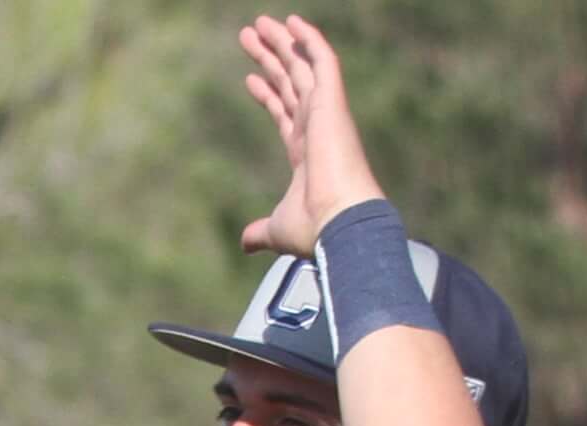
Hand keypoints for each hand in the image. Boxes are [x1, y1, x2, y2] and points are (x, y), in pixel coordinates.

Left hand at [237, 16, 387, 257]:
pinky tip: (292, 21)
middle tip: (250, 36)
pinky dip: (309, 39)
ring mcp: (325, 114)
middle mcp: (317, 129)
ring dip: (281, 43)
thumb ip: (262, 231)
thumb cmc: (314, 230)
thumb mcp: (278, 228)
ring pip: (302, 67)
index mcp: (306, 154)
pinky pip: (323, 61)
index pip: (285, 114)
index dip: (269, 95)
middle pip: (291, 84)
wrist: (340, 224)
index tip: (251, 78)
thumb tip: (246, 242)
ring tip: (258, 24)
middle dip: (271, 60)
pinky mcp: (332, 103)